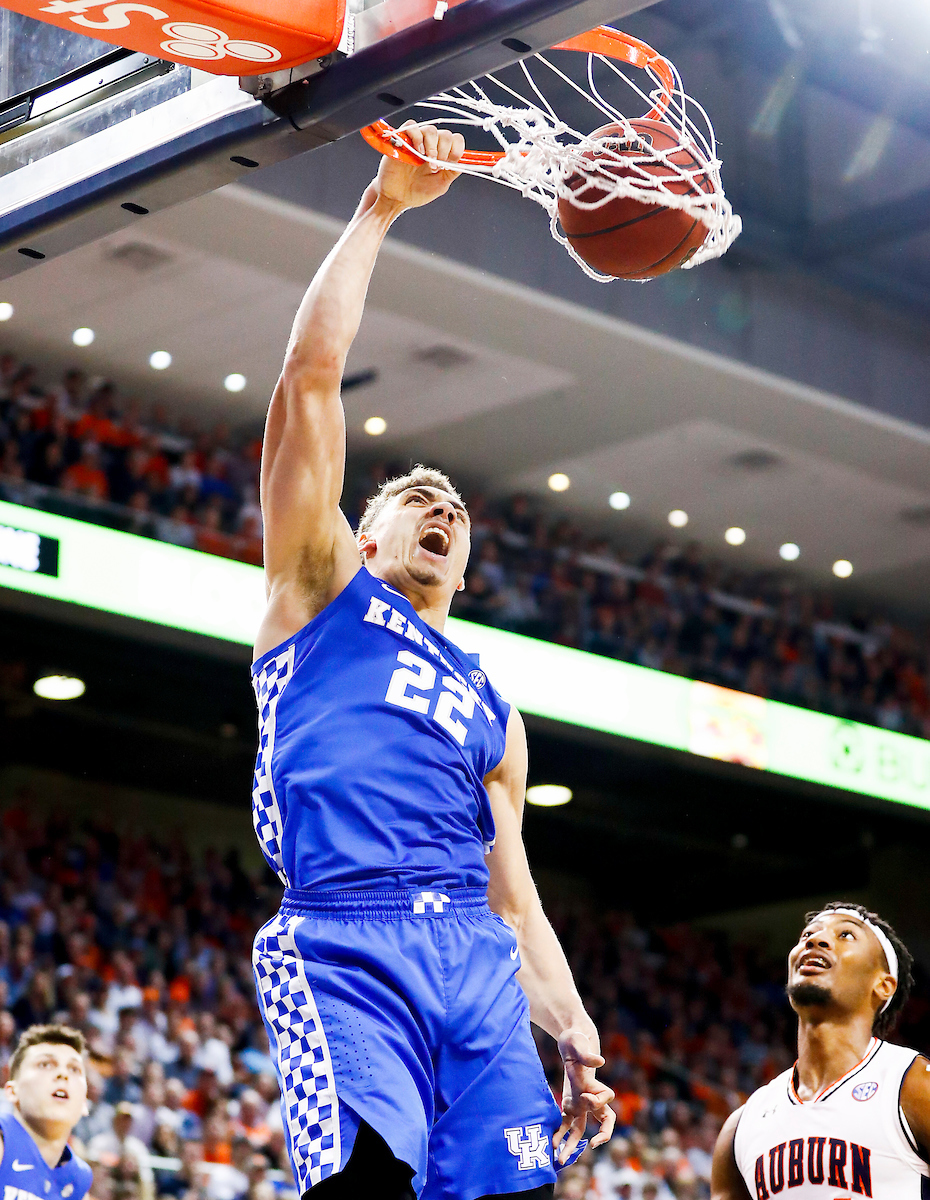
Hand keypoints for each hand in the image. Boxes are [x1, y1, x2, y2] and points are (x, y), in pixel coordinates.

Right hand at [373, 122, 464, 209]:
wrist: (397, 198)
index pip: (456, 140)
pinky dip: (416, 137)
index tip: (450, 161)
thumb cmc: (416, 192)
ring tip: (424, 160)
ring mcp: (417, 142)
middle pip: (445, 134)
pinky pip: (411, 127)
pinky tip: (416, 151)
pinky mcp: (402, 140)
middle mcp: (432, 146)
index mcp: (442, 155)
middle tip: (435, 166)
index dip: (456, 148)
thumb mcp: (440, 185)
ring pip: (431, 130)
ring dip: (431, 145)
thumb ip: (452, 172)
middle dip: (443, 150)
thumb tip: (463, 162)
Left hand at [554, 1029, 615, 1163]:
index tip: (586, 1097)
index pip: (607, 1100)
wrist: (571, 1043)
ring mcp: (580, 1103)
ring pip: (580, 1129)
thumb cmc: (577, 1042)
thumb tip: (600, 1061)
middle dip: (600, 1137)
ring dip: (572, 1145)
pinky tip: (550, 1145)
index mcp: (596, 1085)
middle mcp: (591, 1098)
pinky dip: (559, 1134)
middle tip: (593, 1146)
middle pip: (602, 1122)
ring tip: (561, 1160)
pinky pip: (565, 1123)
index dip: (598, 1101)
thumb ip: (587, 1055)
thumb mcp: (580, 1044)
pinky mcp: (568, 1104)